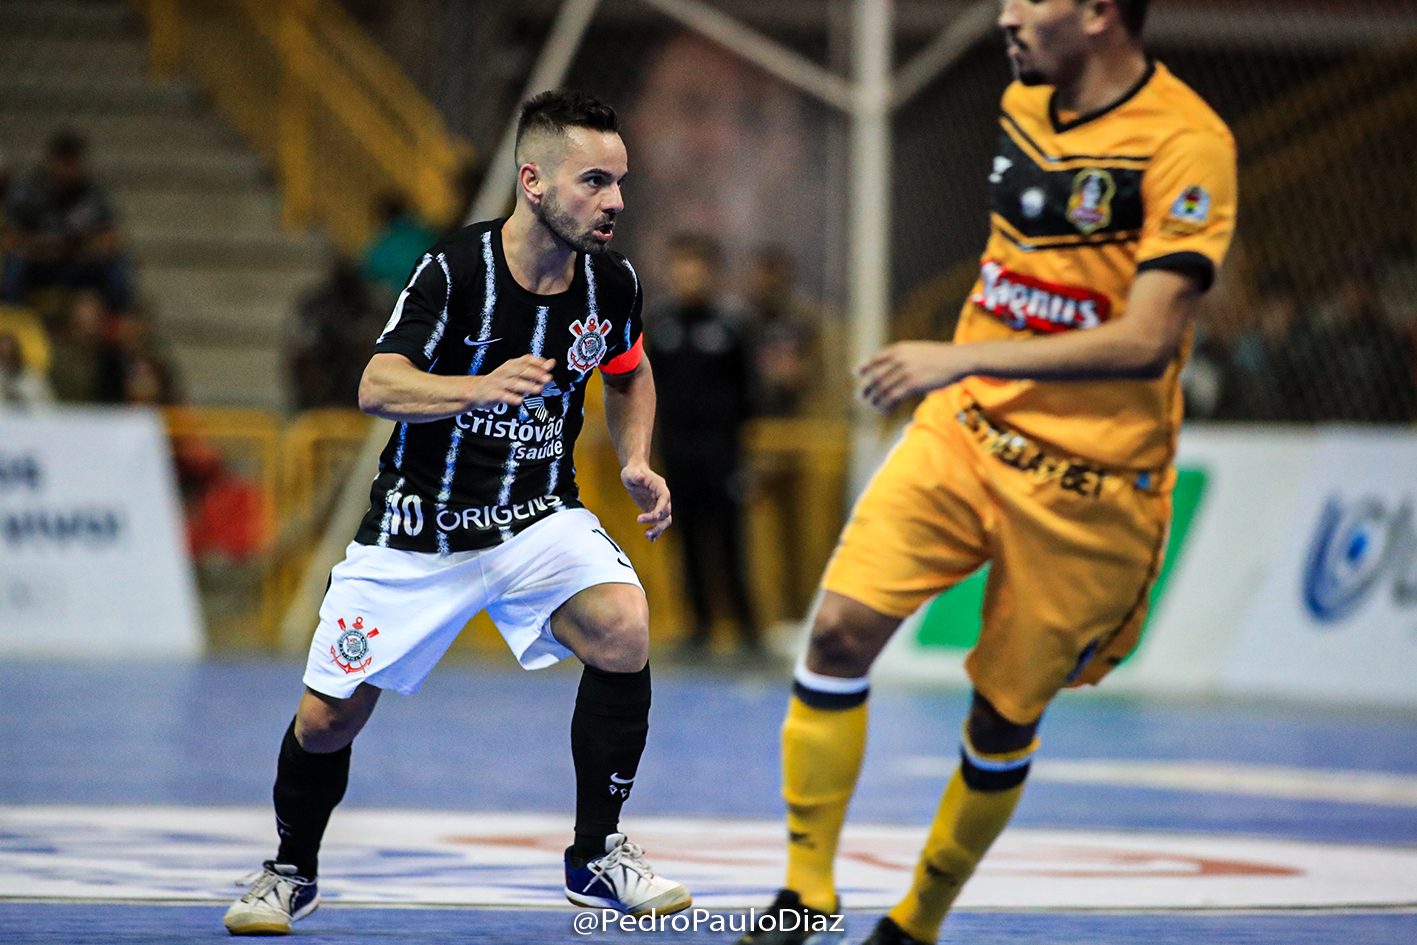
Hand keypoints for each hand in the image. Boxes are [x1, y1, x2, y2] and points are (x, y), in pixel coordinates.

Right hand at [469, 355, 554, 409]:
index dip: (538, 362)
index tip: (550, 366)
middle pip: (521, 370)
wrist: (476, 390)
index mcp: (512, 364)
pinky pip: (503, 396)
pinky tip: (520, 400)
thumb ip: (534, 369)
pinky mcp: (493, 394)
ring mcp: (499, 382)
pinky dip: (512, 398)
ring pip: (514, 383)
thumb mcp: (515, 373)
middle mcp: (505, 371)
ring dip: (527, 386)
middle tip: (548, 378)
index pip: (526, 360)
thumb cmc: (499, 382)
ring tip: (539, 389)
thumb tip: (551, 363)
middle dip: (536, 374)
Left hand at [621, 463, 671, 541]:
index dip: (661, 508)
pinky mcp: (654, 510)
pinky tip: (650, 539)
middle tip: (644, 529)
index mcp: (659, 486)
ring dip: (658, 529)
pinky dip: (656, 531)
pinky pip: (658, 523)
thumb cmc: (632, 472)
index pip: (665, 498)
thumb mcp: (630, 473)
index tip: (654, 516)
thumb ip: (635, 476)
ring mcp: (659, 505)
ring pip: (664, 520)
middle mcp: (662, 497)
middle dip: (657, 522)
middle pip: (666, 512)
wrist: (634, 474)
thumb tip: (640, 477)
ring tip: (647, 536)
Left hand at [856, 342, 973, 412]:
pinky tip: (883, 410)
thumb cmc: (940, 356)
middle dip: (866, 387)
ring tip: (872, 405)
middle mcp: (900, 359)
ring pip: (883, 388)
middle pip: (876, 376)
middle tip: (859, 396)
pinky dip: (886, 405)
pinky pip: (893, 397)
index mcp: (900, 349)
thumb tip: (890, 367)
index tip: (856, 373)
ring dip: (875, 399)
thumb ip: (903, 356)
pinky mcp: (913, 385)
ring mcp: (906, 372)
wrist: (958, 359)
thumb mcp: (918, 350)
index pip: (876, 358)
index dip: (865, 366)